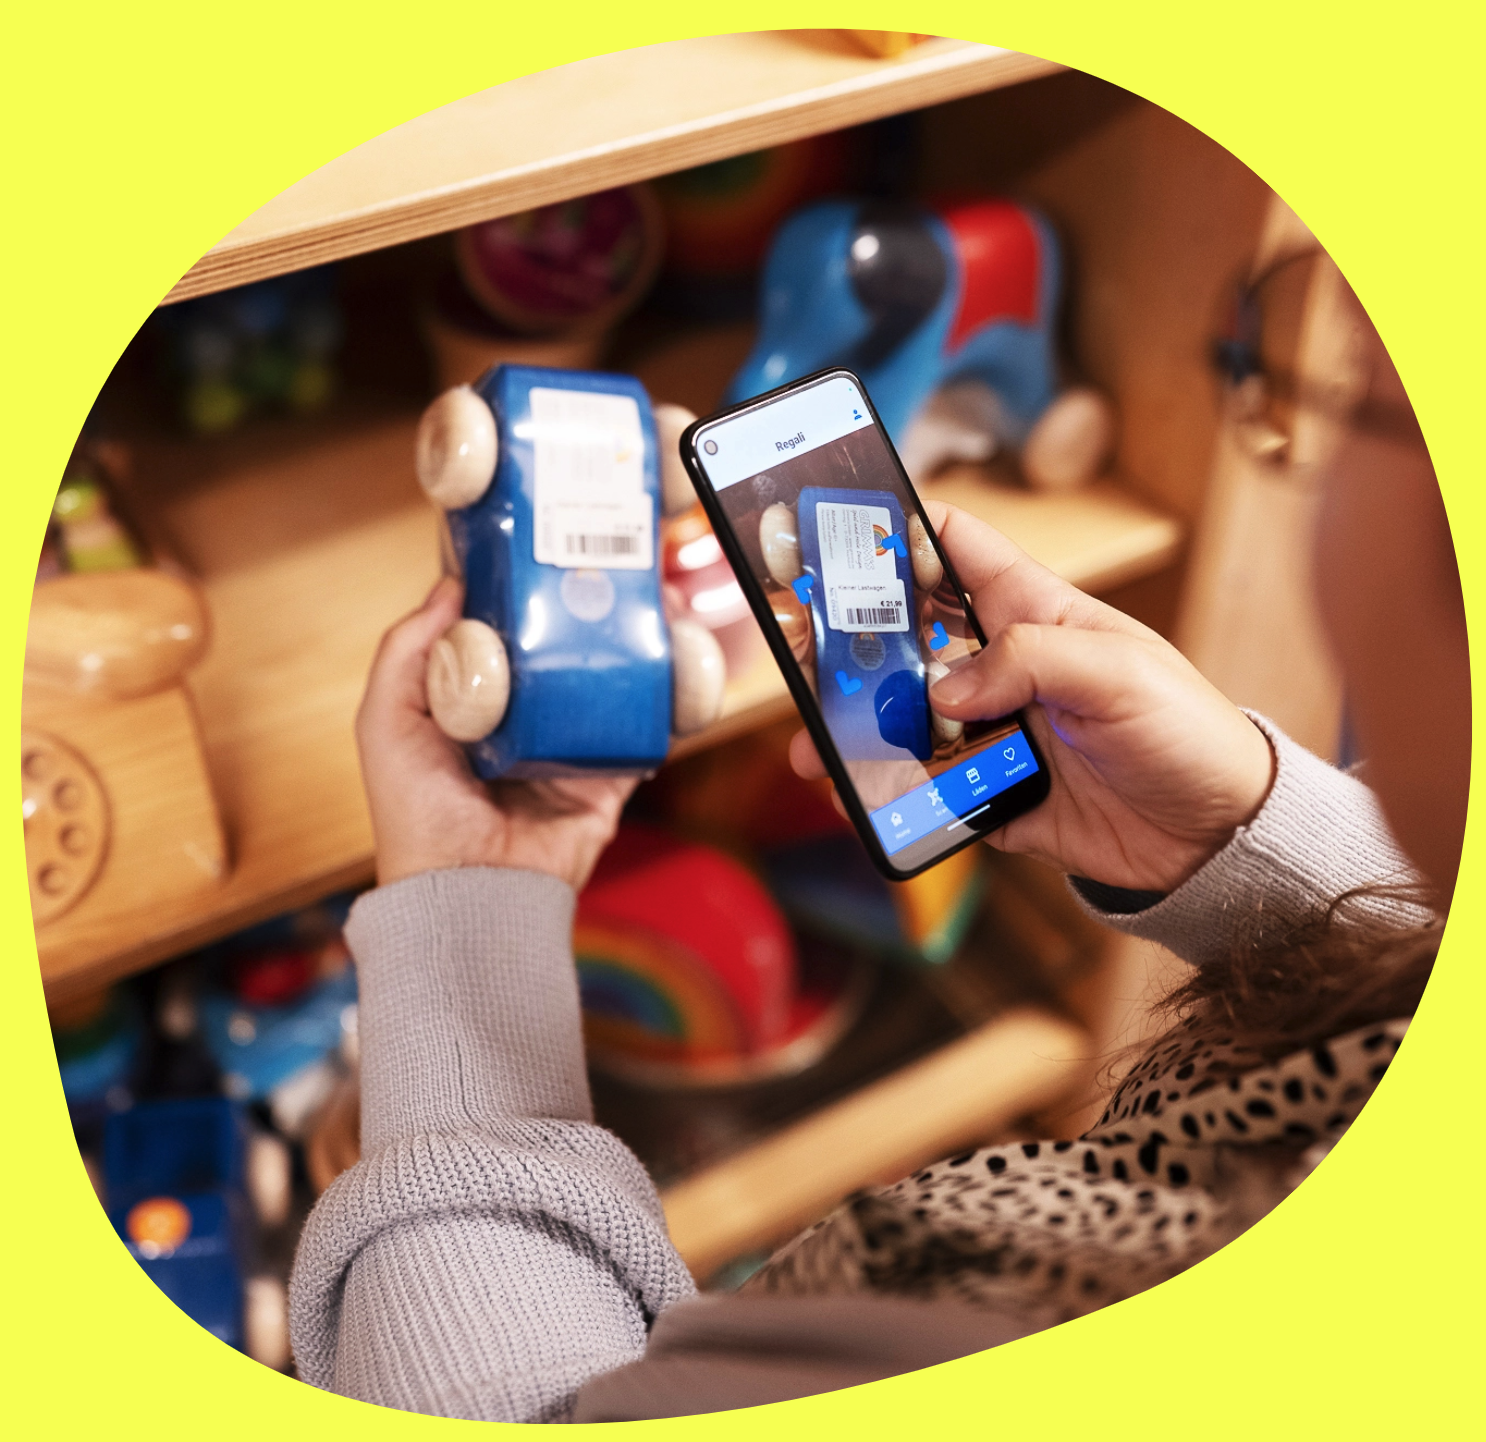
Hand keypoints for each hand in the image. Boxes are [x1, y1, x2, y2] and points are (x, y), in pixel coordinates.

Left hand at [356, 578, 636, 889]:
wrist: (468, 891)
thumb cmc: (415, 813)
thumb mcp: (386, 721)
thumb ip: (406, 651)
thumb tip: (451, 586)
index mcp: (470, 708)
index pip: (497, 638)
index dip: (514, 597)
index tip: (535, 554)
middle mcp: (522, 725)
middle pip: (558, 656)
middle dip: (582, 615)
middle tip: (604, 572)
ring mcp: (568, 750)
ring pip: (607, 687)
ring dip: (631, 648)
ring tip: (650, 606)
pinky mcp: (607, 780)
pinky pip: (641, 733)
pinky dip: (662, 701)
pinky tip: (674, 660)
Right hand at [791, 503, 1274, 892]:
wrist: (1217, 837)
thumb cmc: (1186, 732)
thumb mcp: (1118, 673)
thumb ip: (1027, 661)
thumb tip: (941, 688)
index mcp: (1034, 615)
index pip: (956, 550)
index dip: (901, 532)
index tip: (842, 535)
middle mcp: (1004, 668)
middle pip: (909, 641)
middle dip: (855, 647)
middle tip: (808, 658)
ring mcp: (996, 732)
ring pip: (906, 723)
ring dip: (861, 733)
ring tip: (818, 750)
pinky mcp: (995, 794)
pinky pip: (929, 792)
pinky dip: (893, 797)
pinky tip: (862, 800)